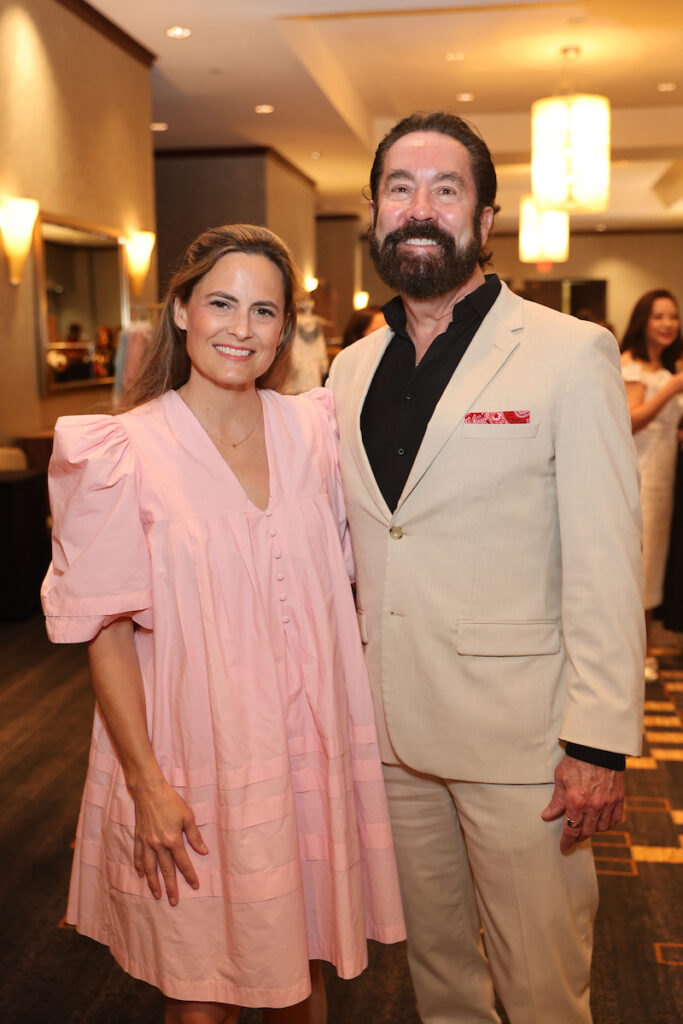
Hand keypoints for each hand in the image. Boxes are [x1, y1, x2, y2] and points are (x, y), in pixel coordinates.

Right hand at [131, 777, 207, 905]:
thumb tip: (204, 851)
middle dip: (170, 887)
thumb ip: (194, 836)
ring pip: (150, 867)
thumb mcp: (187, 816)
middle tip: (173, 902)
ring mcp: (146, 842)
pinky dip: (139, 866)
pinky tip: (140, 874)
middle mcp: (158, 845)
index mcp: (173, 840)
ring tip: (157, 894)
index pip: (183, 863)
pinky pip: (137, 855)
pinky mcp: (138, 837)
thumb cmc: (171, 801)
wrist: (149, 791)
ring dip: (153, 882)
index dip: (190, 875)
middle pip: (166, 870)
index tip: (195, 886)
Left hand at [541, 754, 624, 852]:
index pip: (571, 829)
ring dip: (592, 831)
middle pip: (586, 832)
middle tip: (572, 838)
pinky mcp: (619, 799)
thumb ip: (556, 801)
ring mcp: (608, 803)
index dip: (566, 841)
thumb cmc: (576, 761)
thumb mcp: (560, 779)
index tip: (563, 847)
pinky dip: (607, 824)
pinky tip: (601, 822)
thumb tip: (547, 816)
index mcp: (576, 800)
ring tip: (585, 828)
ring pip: (601, 828)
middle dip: (578, 838)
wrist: (598, 747)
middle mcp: (594, 805)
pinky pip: (614, 820)